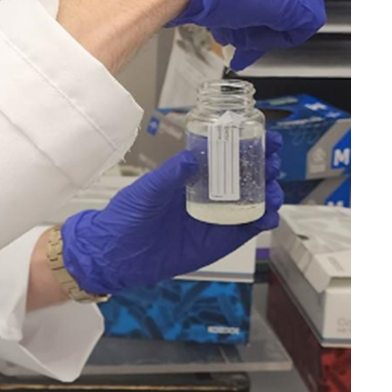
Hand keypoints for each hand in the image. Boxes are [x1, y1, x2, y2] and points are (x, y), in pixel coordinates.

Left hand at [61, 132, 284, 294]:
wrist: (118, 255)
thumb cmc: (127, 217)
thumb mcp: (147, 190)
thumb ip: (170, 175)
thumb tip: (192, 158)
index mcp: (196, 175)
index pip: (230, 155)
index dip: (252, 145)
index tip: (267, 136)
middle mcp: (212, 194)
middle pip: (250, 176)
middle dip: (267, 166)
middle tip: (272, 161)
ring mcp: (219, 217)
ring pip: (256, 202)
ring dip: (271, 193)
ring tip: (273, 189)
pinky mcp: (222, 240)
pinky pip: (249, 229)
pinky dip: (264, 220)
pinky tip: (269, 215)